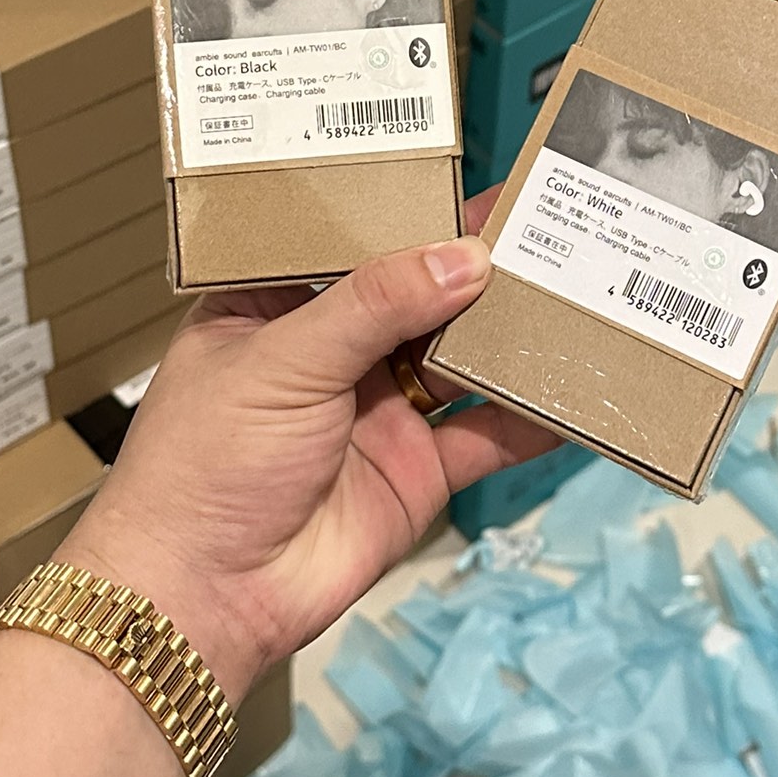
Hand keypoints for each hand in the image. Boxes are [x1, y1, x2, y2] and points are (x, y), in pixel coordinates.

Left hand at [60, 194, 557, 703]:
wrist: (205, 597)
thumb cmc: (204, 467)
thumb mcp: (282, 360)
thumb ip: (374, 305)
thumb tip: (463, 259)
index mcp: (276, 306)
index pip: (352, 242)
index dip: (406, 211)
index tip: (472, 179)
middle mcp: (332, 351)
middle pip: (417, 296)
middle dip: (474, 268)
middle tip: (546, 226)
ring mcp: (378, 410)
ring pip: (459, 358)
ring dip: (509, 333)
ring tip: (573, 290)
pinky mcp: (416, 469)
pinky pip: (484, 434)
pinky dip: (529, 416)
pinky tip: (573, 390)